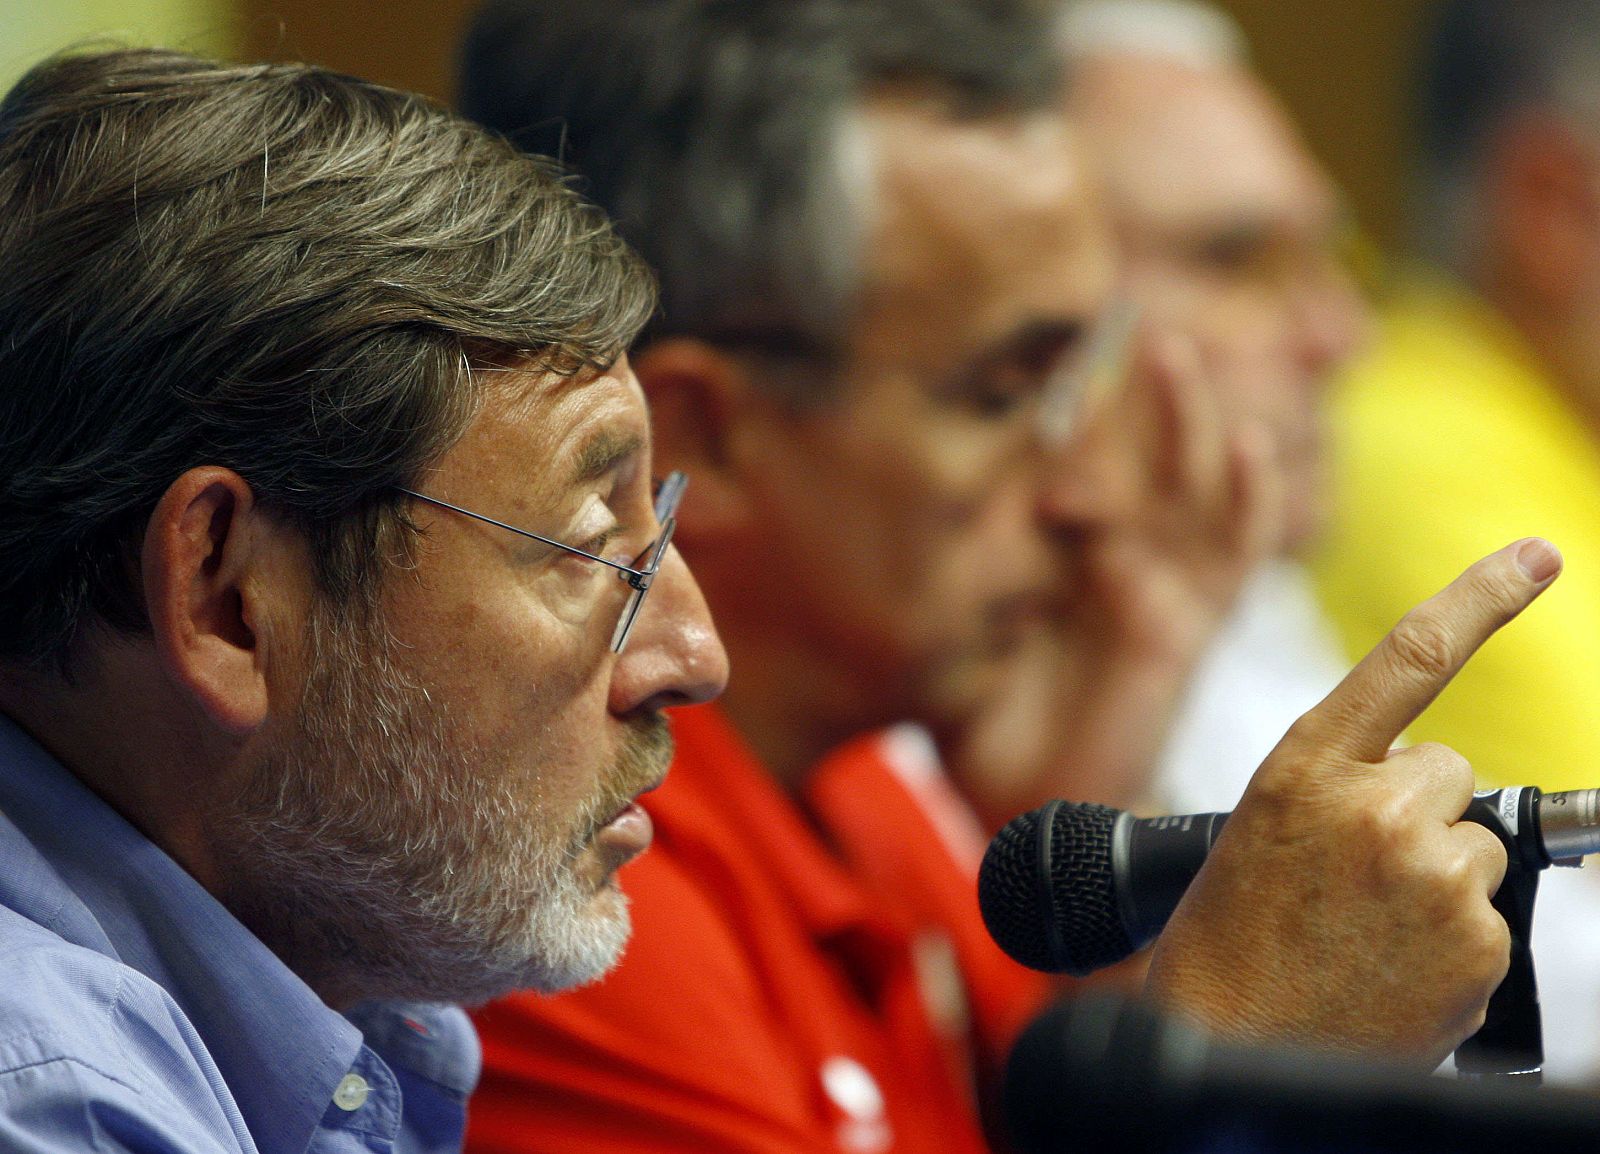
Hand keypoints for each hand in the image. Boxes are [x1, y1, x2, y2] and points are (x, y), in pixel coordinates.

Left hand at [945, 333, 1280, 820]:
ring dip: (1188, 424)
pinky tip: (1248, 449)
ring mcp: (1163, 592)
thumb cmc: (987, 718)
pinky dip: (1248, 505)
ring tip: (1173, 353)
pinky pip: (1233, 560)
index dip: (1076, 410)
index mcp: (1069, 560)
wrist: (1027, 805)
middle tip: (1131, 323)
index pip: (1082, 465)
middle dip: (1142, 396)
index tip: (1052, 344)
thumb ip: (974, 563)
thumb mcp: (960, 624)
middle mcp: (1122, 566)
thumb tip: (968, 485)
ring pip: (1191, 491)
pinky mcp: (1188, 630)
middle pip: (1145, 462)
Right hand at [1144, 538, 1562, 1063]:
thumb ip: (1345, 778)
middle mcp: (1376, 808)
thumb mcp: (1264, 822)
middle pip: (1448, 774)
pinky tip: (1389, 964)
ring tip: (1361, 927)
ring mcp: (1432, 877)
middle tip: (1352, 872)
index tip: (1537, 555)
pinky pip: (1488, 918)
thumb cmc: (1235, 930)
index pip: (1410, 656)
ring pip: (1474, 848)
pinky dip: (1450, 942)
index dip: (1482, 596)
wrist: (1233, 1038)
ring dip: (1434, 879)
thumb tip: (1432, 776)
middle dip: (1417, 811)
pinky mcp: (1477, 945)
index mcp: (1305, 765)